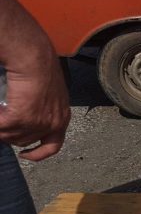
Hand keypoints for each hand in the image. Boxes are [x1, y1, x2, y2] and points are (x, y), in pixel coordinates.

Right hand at [0, 0, 69, 160]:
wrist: (34, 58)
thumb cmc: (40, 68)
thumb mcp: (49, 94)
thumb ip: (42, 109)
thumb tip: (27, 117)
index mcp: (62, 118)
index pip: (52, 146)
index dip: (38, 154)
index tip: (25, 155)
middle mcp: (54, 123)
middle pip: (25, 140)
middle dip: (10, 134)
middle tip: (2, 124)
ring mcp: (39, 122)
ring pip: (11, 136)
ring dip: (0, 129)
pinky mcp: (22, 117)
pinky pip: (1, 128)